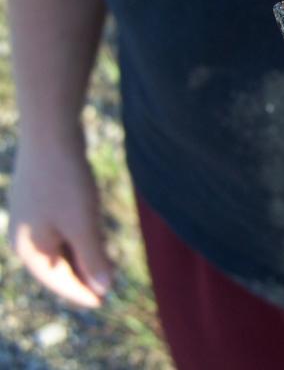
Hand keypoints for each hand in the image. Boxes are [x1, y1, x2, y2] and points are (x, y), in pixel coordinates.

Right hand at [8, 129, 112, 306]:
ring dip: (82, 256)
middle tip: (108, 287)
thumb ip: (93, 258)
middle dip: (82, 276)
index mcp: (29, 250)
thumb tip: (102, 289)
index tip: (105, 302)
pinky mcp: (41, 199)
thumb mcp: (83, 224)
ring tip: (105, 265)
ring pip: (60, 246)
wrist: (51, 132)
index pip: (57, 283)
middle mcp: (24, 236)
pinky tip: (94, 236)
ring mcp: (31, 216)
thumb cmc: (65, 181)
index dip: (82, 293)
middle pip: (56, 266)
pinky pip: (61, 228)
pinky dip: (78, 236)